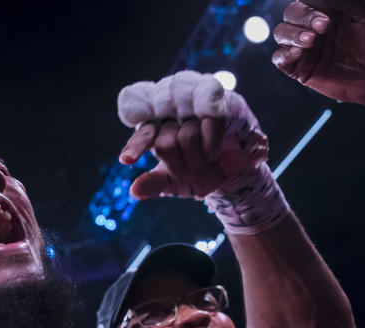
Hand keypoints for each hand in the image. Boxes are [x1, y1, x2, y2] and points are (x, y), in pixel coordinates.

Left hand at [117, 71, 267, 199]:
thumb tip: (134, 191)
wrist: (237, 168)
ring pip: (188, 137)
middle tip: (193, 167)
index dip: (135, 147)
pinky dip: (213, 144)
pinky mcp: (218, 99)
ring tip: (208, 156)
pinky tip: (216, 149)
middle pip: (165, 144)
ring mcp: (193, 104)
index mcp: (155, 129)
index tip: (126, 160)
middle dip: (182, 165)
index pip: (143, 137)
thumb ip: (155, 183)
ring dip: (201, 157)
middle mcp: (170, 112)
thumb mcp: (175, 181)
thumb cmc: (201, 171)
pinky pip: (211, 122)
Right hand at [272, 0, 364, 107]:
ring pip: (281, 33)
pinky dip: (284, 54)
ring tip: (311, 41)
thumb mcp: (363, 14)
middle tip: (323, 27)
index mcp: (327, 10)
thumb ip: (343, 2)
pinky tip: (298, 53)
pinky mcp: (298, 68)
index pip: (306, 1)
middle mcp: (312, 27)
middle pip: (291, 14)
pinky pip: (279, 59)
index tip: (326, 15)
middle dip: (302, 18)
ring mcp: (304, 47)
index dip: (310, 5)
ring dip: (292, 35)